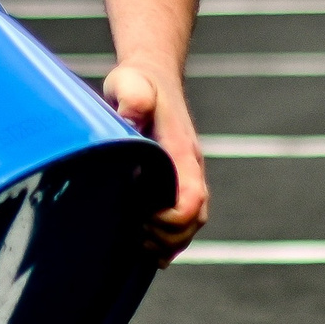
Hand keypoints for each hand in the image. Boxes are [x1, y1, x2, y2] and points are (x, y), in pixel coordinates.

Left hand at [103, 62, 207, 263]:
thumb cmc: (138, 82)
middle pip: (195, 219)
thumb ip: (133, 98)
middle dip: (169, 237)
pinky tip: (147, 247)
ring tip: (139, 242)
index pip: (192, 199)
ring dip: (169, 241)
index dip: (173, 220)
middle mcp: (188, 168)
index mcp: (182, 153)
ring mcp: (182, 176)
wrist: (151, 76)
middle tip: (136, 235)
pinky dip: (168, 237)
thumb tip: (129, 120)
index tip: (144, 219)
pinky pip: (180, 218)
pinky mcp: (172, 180)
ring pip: (190, 223)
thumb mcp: (131, 82)